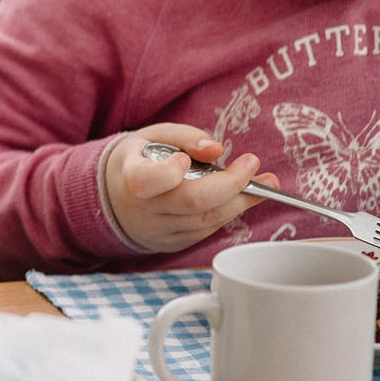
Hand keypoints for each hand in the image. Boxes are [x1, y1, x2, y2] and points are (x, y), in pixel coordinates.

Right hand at [104, 125, 267, 253]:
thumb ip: (186, 137)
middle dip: (230, 184)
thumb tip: (216, 150)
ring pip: (207, 220)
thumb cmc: (141, 160)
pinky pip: (206, 230)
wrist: (115, 196)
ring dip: (241, 200)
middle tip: (252, 163)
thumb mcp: (155, 137)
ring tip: (264, 181)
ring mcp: (157, 231)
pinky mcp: (172, 243)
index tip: (185, 158)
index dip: (171, 171)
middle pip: (191, 202)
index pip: (147, 181)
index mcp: (130, 177)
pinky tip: (240, 197)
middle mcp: (143, 209)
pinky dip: (228, 212)